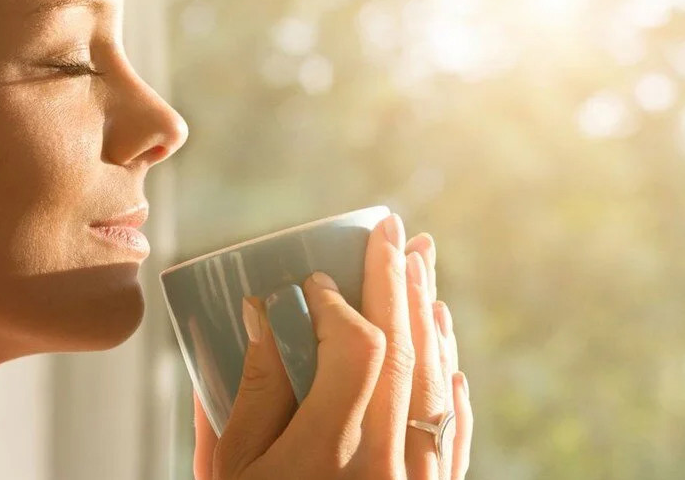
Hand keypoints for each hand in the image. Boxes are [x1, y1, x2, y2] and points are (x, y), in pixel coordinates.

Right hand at [193, 214, 472, 478]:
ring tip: (424, 270)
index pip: (355, 350)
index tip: (317, 276)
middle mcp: (387, 470)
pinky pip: (456, 434)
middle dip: (399, 282)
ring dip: (432, 320)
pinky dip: (454, 384)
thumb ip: (248, 391)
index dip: (340, 301)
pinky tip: (449, 350)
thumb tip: (263, 314)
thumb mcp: (227, 469)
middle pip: (408, 353)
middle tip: (395, 229)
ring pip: (440, 387)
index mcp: (328, 457)